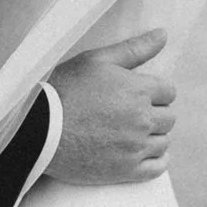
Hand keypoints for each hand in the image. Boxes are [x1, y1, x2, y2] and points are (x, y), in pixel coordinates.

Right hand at [47, 29, 174, 187]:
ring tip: (131, 132)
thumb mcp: (96, 61)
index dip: (154, 91)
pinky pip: (158, 167)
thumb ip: (134, 49)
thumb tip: (163, 34)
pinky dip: (156, 160)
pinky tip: (143, 153)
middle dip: (154, 112)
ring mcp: (135, 147)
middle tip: (131, 113)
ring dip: (153, 136)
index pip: (169, 91)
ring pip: (163, 141)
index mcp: (137, 90)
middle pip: (168, 117)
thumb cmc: (63, 90)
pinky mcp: (126, 171)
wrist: (36, 130)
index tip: (138, 95)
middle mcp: (142, 119)